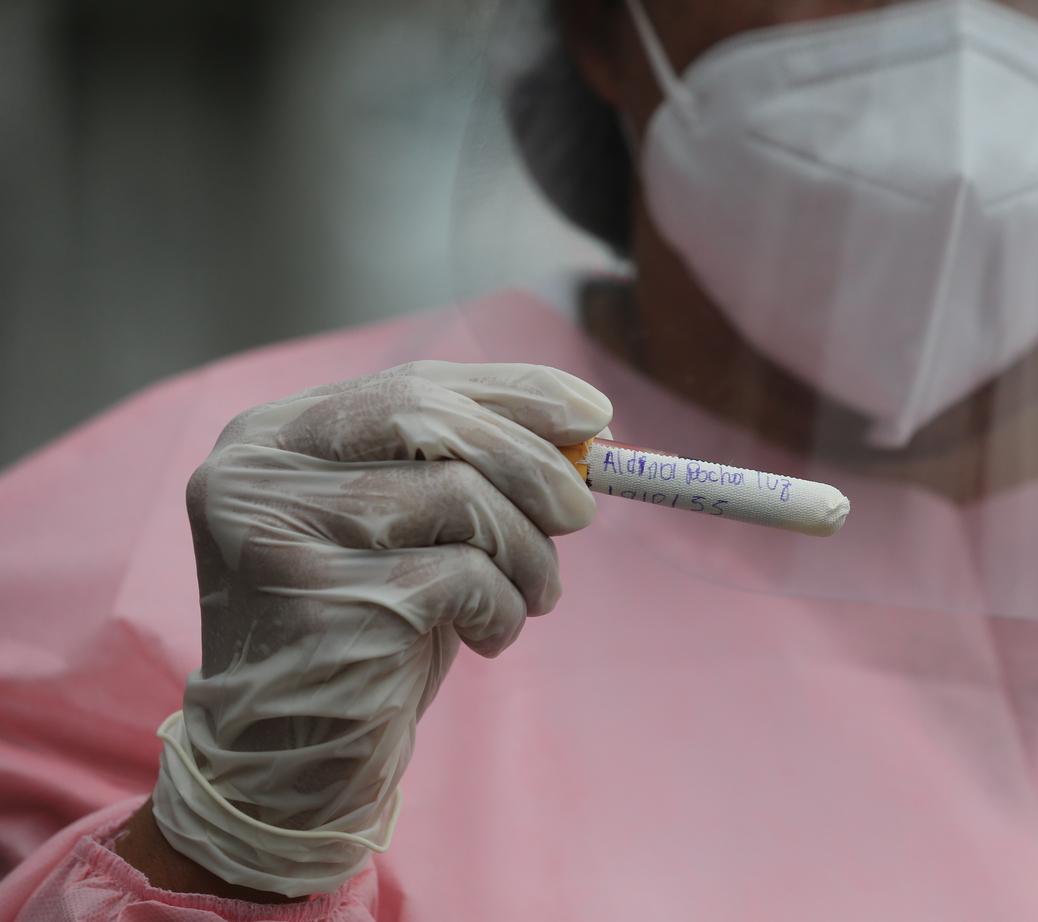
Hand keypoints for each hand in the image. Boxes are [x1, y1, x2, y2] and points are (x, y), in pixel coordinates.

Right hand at [151, 362, 612, 896]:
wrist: (295, 763)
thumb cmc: (369, 629)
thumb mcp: (414, 531)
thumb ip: (467, 465)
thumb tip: (585, 420)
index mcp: (272, 436)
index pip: (410, 383)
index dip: (512, 394)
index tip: (594, 416)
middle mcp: (256, 471)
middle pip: (429, 421)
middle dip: (530, 463)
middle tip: (584, 512)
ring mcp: (276, 533)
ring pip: (456, 497)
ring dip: (526, 552)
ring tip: (534, 594)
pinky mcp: (315, 602)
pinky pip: (459, 576)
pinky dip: (502, 606)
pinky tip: (491, 635)